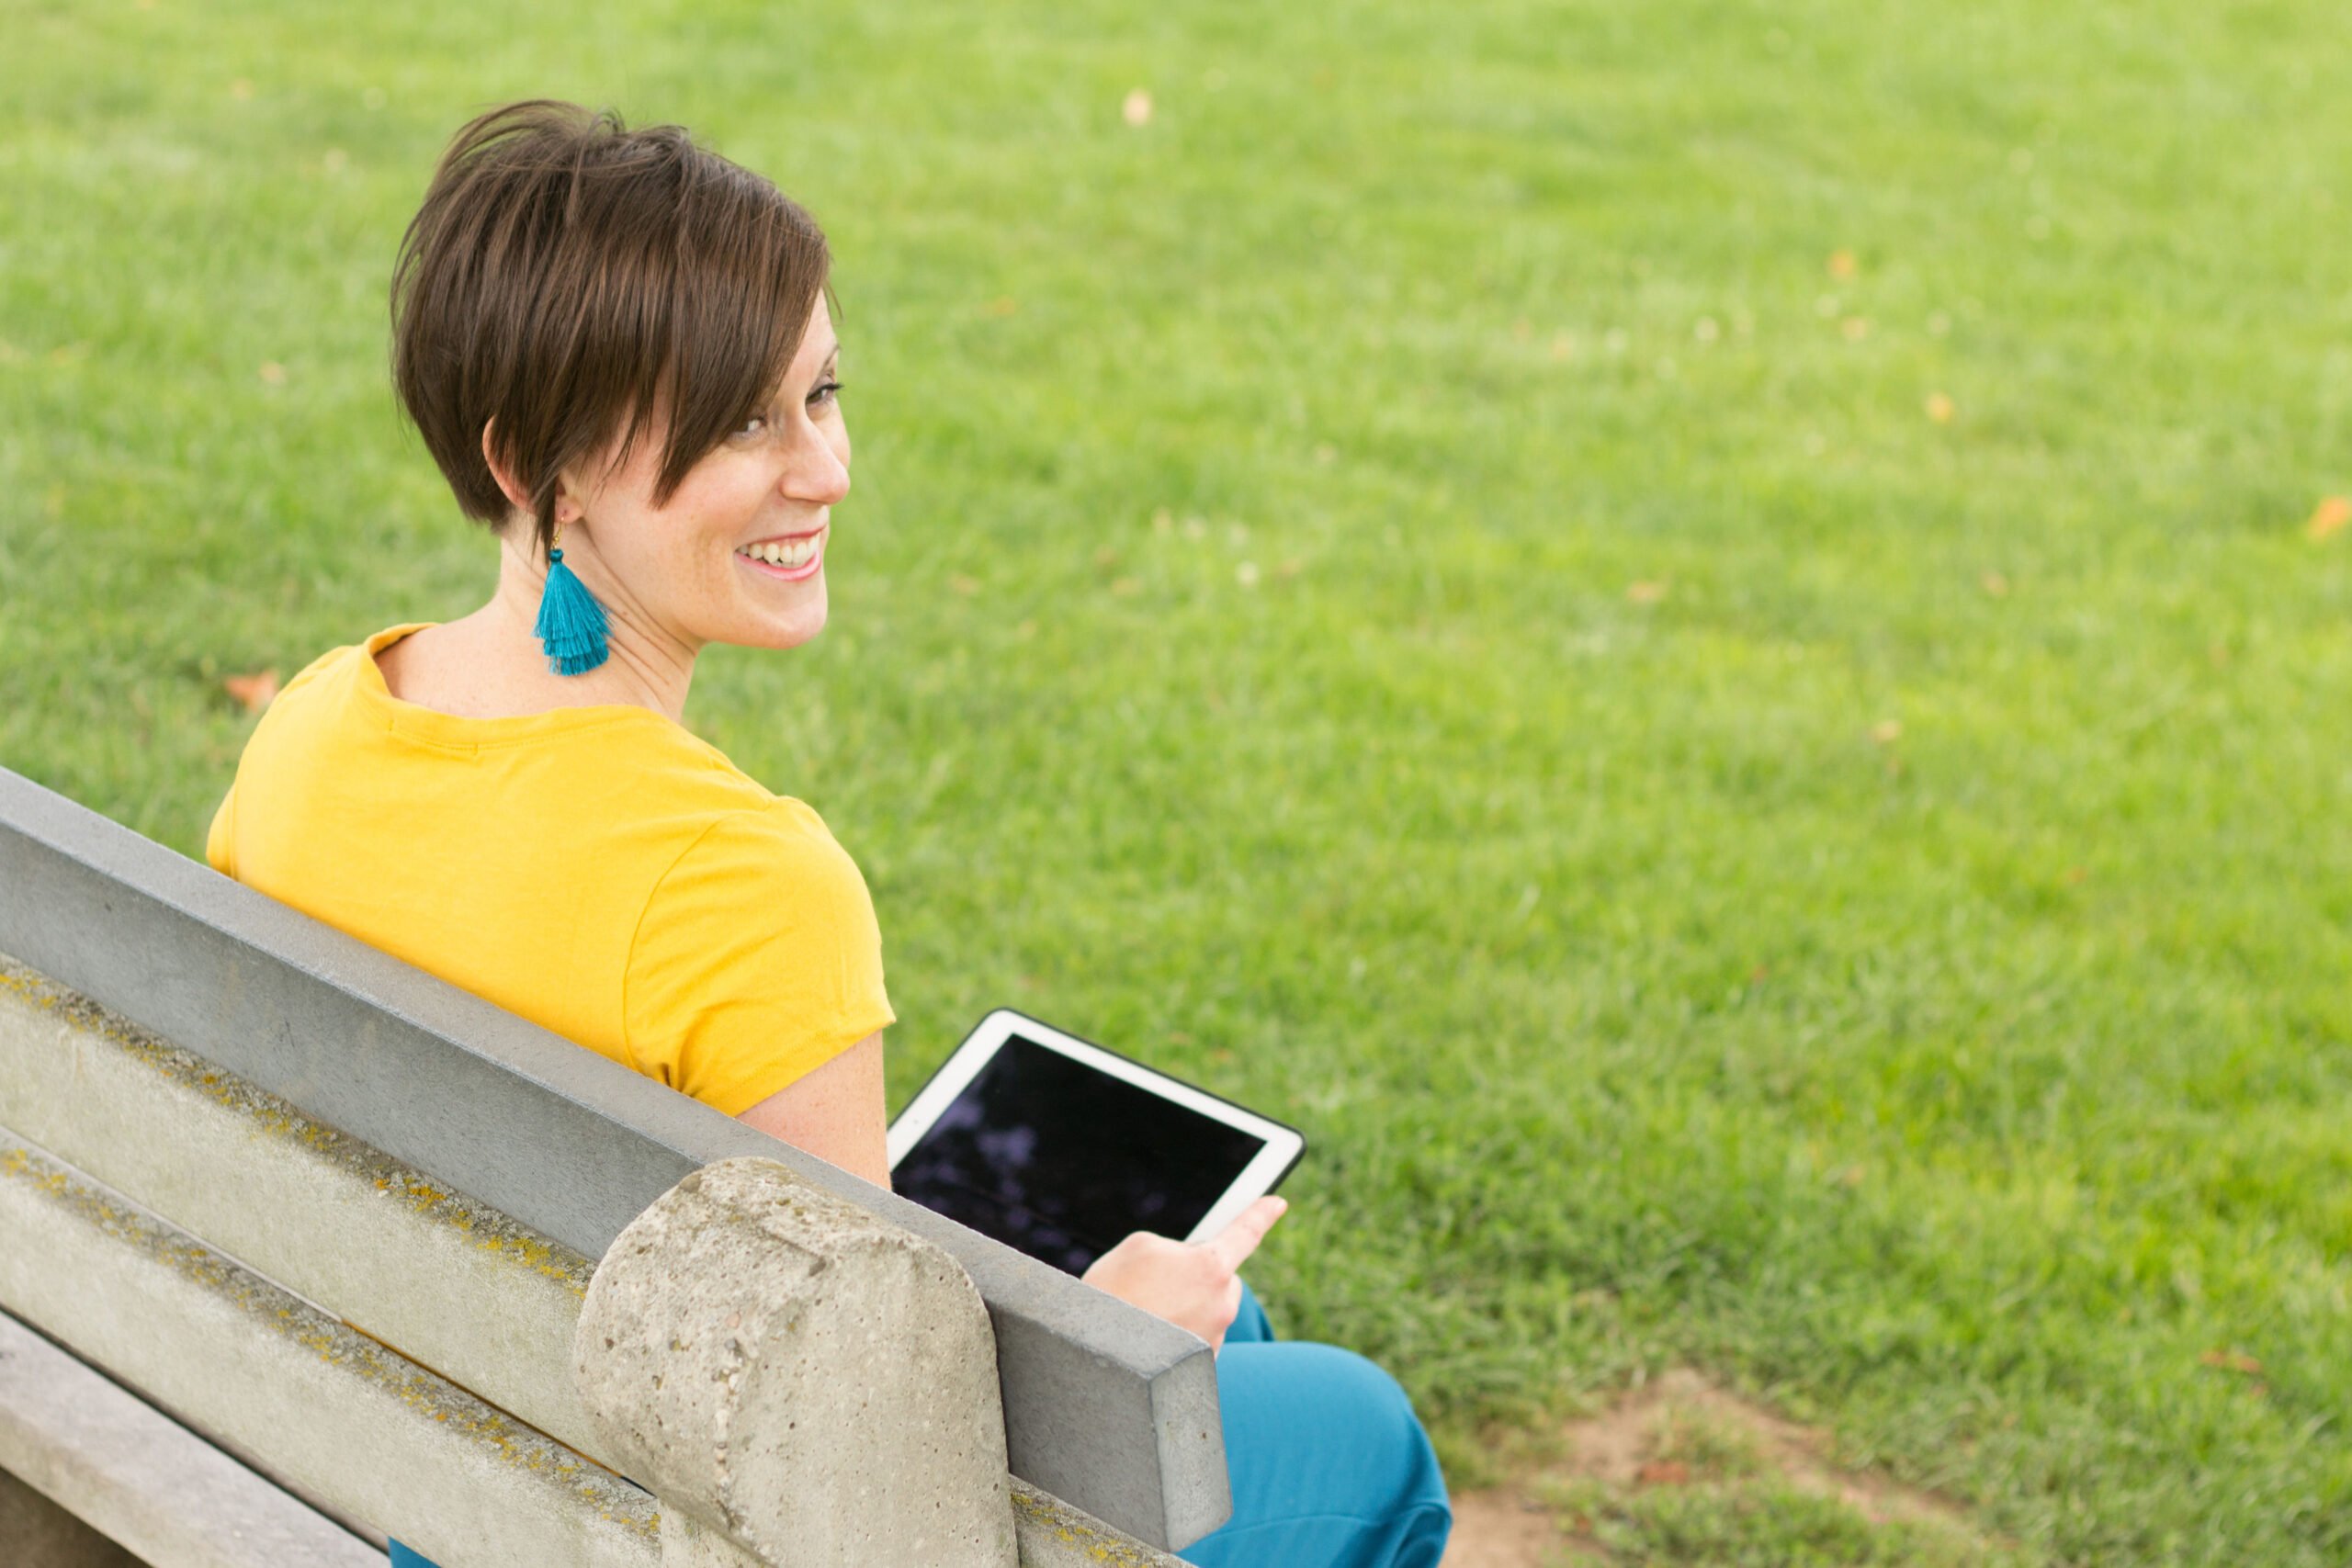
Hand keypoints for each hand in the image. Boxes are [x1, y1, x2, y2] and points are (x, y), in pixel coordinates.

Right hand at [1080, 1196, 1287, 1352]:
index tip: (1277, 1204)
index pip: (1245, 1231)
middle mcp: (1221, 1304)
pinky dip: (1180, 1335)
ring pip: (1209, 1310)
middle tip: (1161, 1282)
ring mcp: (1214, 1339)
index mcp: (1211, 1266)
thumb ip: (1175, 1248)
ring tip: (1147, 1314)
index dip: (1262, 1214)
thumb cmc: (1113, 1294)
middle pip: (1222, 1278)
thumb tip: (1187, 1265)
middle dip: (1201, 1276)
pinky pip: (1198, 1339)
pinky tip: (1151, 1337)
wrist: (1097, 1356)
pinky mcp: (1203, 1368)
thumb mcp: (1139, 1248)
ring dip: (1188, 1307)